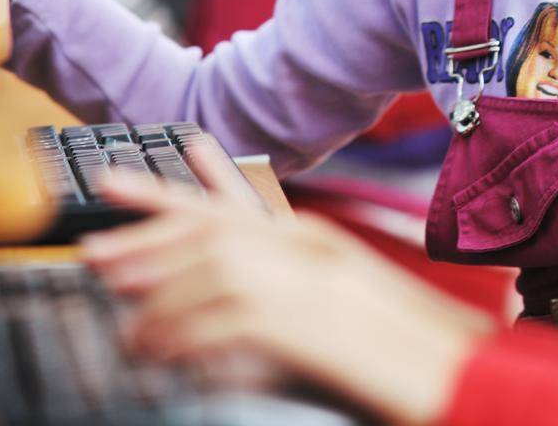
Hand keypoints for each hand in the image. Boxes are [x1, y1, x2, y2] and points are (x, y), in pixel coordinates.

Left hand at [83, 175, 494, 425]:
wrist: (463, 377)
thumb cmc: (406, 357)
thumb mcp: (337, 313)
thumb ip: (281, 297)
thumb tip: (219, 309)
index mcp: (314, 242)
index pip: (226, 205)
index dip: (166, 191)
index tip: (116, 181)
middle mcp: (308, 249)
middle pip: (208, 230)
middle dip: (146, 239)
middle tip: (94, 249)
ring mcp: (307, 281)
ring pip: (207, 273)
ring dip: (158, 300)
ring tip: (126, 328)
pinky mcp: (304, 322)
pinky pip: (223, 321)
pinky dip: (184, 338)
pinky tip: (160, 355)